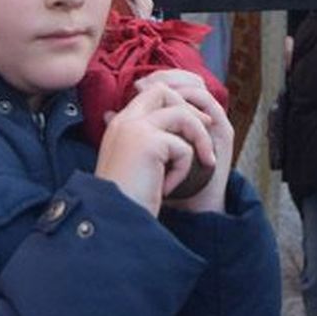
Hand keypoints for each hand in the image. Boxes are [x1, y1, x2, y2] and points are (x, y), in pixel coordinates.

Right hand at [95, 80, 218, 217]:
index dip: (176, 103)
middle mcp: (124, 121)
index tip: (194, 125)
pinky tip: (166, 188)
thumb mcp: (134, 165)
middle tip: (205, 134)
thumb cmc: (124, 201)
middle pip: (164, 92)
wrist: (112, 223)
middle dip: (190, 110)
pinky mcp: (148, 143)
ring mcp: (135, 129)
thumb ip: (148, 143)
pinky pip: (183, 148)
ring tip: (201, 163)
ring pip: (181, 114)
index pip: (151, 93)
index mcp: (119, 125)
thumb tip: (177, 137)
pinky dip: (183, 170)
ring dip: (198, 139)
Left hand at [141, 69, 231, 213]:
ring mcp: (211, 124)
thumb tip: (107, 113)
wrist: (182, 211)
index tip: (136, 84)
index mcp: (178, 119)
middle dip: (167, 77)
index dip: (156, 78)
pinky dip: (193, 101)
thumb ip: (131, 130)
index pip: (172, 83)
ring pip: (198, 89)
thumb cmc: (158, 183)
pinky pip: (212, 105)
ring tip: (160, 93)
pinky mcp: (223, 134)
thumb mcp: (139, 152)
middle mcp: (197, 118)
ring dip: (178, 88)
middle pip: (187, 79)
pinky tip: (176, 106)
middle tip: (146, 85)